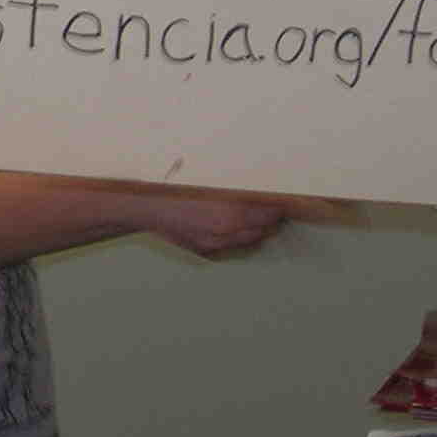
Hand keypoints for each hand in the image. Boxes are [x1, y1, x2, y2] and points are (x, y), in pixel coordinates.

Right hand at [136, 190, 294, 259]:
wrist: (148, 209)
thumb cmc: (177, 191)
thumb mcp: (211, 186)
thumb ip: (237, 193)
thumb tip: (260, 196)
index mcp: (231, 213)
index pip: (267, 214)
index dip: (279, 209)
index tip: (288, 204)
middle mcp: (227, 231)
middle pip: (262, 229)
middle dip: (271, 221)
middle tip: (278, 212)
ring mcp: (217, 244)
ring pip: (250, 240)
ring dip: (258, 231)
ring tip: (263, 221)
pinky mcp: (207, 250)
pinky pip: (232, 246)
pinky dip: (240, 239)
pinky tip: (238, 230)